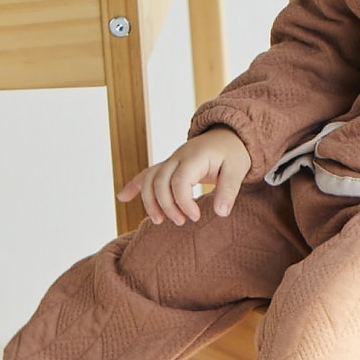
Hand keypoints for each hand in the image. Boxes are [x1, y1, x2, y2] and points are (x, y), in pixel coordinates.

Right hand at [117, 127, 251, 225]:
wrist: (228, 137)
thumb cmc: (233, 154)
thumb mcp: (238, 170)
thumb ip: (229, 190)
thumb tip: (221, 213)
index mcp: (194, 157)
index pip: (179, 181)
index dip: (183, 202)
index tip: (195, 217)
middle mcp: (178, 156)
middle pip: (160, 181)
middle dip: (166, 205)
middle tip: (182, 222)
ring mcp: (171, 160)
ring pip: (150, 179)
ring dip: (149, 201)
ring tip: (158, 221)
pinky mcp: (168, 165)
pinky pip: (147, 174)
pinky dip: (134, 185)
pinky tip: (122, 197)